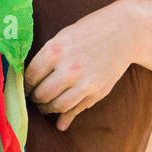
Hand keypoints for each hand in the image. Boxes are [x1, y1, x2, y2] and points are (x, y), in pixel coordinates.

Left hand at [23, 1, 138, 132]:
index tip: (25, 86)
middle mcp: (68, 69)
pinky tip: (60, 121)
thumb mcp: (64, 36)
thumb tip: (30, 80)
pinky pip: (76, 110)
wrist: (125, 31)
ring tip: (45, 105)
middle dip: (35, 98)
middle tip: (34, 97)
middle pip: (42, 94)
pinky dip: (65, 117)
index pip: (30, 76)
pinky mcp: (97, 92)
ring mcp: (84, 83)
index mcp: (55, 50)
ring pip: (57, 106)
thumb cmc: (91, 30)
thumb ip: (46, 58)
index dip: (25, 84)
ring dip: (47, 109)